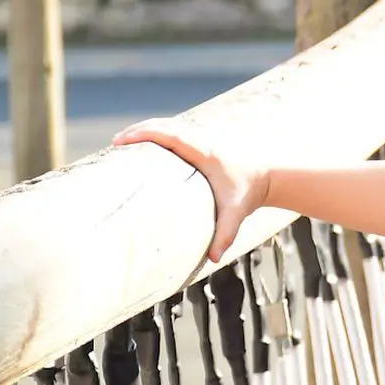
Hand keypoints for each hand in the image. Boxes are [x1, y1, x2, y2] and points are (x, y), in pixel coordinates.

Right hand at [112, 117, 270, 262]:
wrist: (268, 179)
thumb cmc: (250, 193)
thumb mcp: (238, 212)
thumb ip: (226, 234)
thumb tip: (213, 258)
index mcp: (206, 153)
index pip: (172, 135)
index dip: (146, 133)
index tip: (122, 140)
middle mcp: (203, 141)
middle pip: (166, 125)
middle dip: (139, 130)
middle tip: (116, 142)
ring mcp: (202, 139)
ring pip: (170, 126)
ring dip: (147, 129)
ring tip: (122, 142)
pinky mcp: (202, 144)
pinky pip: (175, 132)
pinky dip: (158, 133)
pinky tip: (144, 145)